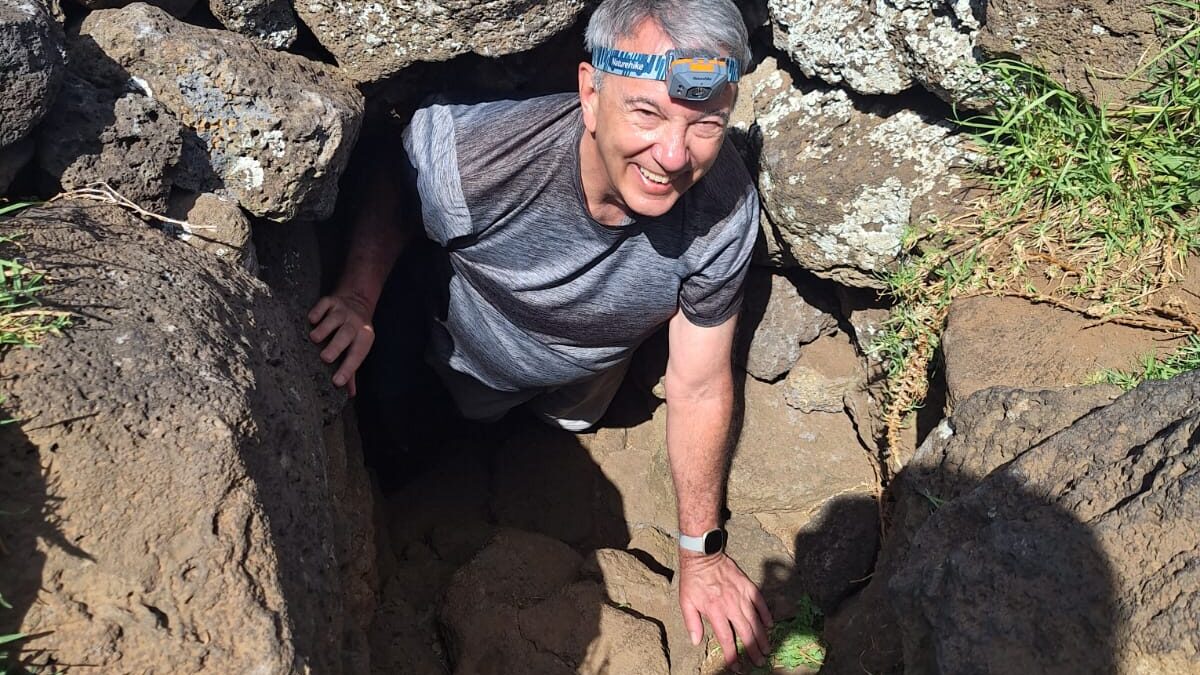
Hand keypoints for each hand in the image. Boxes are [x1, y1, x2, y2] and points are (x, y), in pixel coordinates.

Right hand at [307, 294, 375, 396]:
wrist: (357, 301)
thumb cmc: (355, 333)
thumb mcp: (358, 348)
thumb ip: (352, 370)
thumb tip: (350, 394)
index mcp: (364, 338)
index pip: (356, 355)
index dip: (348, 369)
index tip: (337, 383)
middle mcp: (355, 323)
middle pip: (346, 335)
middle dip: (336, 346)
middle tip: (325, 358)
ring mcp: (343, 311)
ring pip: (334, 319)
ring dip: (325, 329)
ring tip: (314, 339)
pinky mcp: (331, 301)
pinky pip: (325, 304)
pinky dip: (318, 311)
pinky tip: (311, 320)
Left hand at [679, 551, 772, 669]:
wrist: (703, 556)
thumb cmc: (693, 580)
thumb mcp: (686, 601)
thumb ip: (692, 622)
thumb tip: (696, 641)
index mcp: (715, 611)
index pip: (726, 638)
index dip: (732, 654)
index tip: (736, 666)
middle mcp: (731, 605)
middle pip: (745, 632)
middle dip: (752, 650)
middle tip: (758, 662)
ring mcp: (741, 595)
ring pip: (755, 620)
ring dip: (762, 636)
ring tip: (767, 649)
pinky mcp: (748, 586)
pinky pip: (760, 602)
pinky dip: (766, 614)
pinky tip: (770, 625)